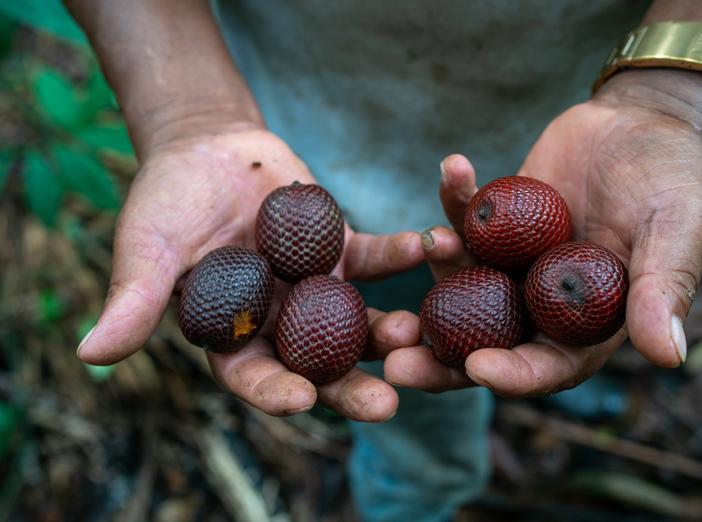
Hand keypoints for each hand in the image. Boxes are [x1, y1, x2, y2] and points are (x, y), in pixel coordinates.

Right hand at [77, 126, 423, 420]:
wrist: (207, 148)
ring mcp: (317, 288)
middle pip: (318, 364)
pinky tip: (425, 246)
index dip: (275, 392)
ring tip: (413, 330)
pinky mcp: (343, 249)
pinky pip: (376, 256)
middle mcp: (281, 322)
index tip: (302, 402)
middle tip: (388, 406)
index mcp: (232, 335)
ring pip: (356, 320)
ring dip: (387, 328)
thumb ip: (133, 299)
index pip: (254, 376)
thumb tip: (90, 355)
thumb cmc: (167, 201)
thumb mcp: (148, 248)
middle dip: (351, 386)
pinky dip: (399, 253)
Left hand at [386, 70, 701, 395]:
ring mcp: (511, 265)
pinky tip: (452, 168)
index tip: (476, 368)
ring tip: (429, 241)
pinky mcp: (493, 225)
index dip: (512, 374)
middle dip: (440, 357)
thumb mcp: (676, 231)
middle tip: (394, 364)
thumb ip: (664, 289)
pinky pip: (466, 220)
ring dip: (438, 269)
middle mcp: (540, 304)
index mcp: (586, 325)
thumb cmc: (672, 182)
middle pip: (486, 343)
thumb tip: (669, 356)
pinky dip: (455, 200)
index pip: (546, 366)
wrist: (642, 126)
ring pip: (463, 284)